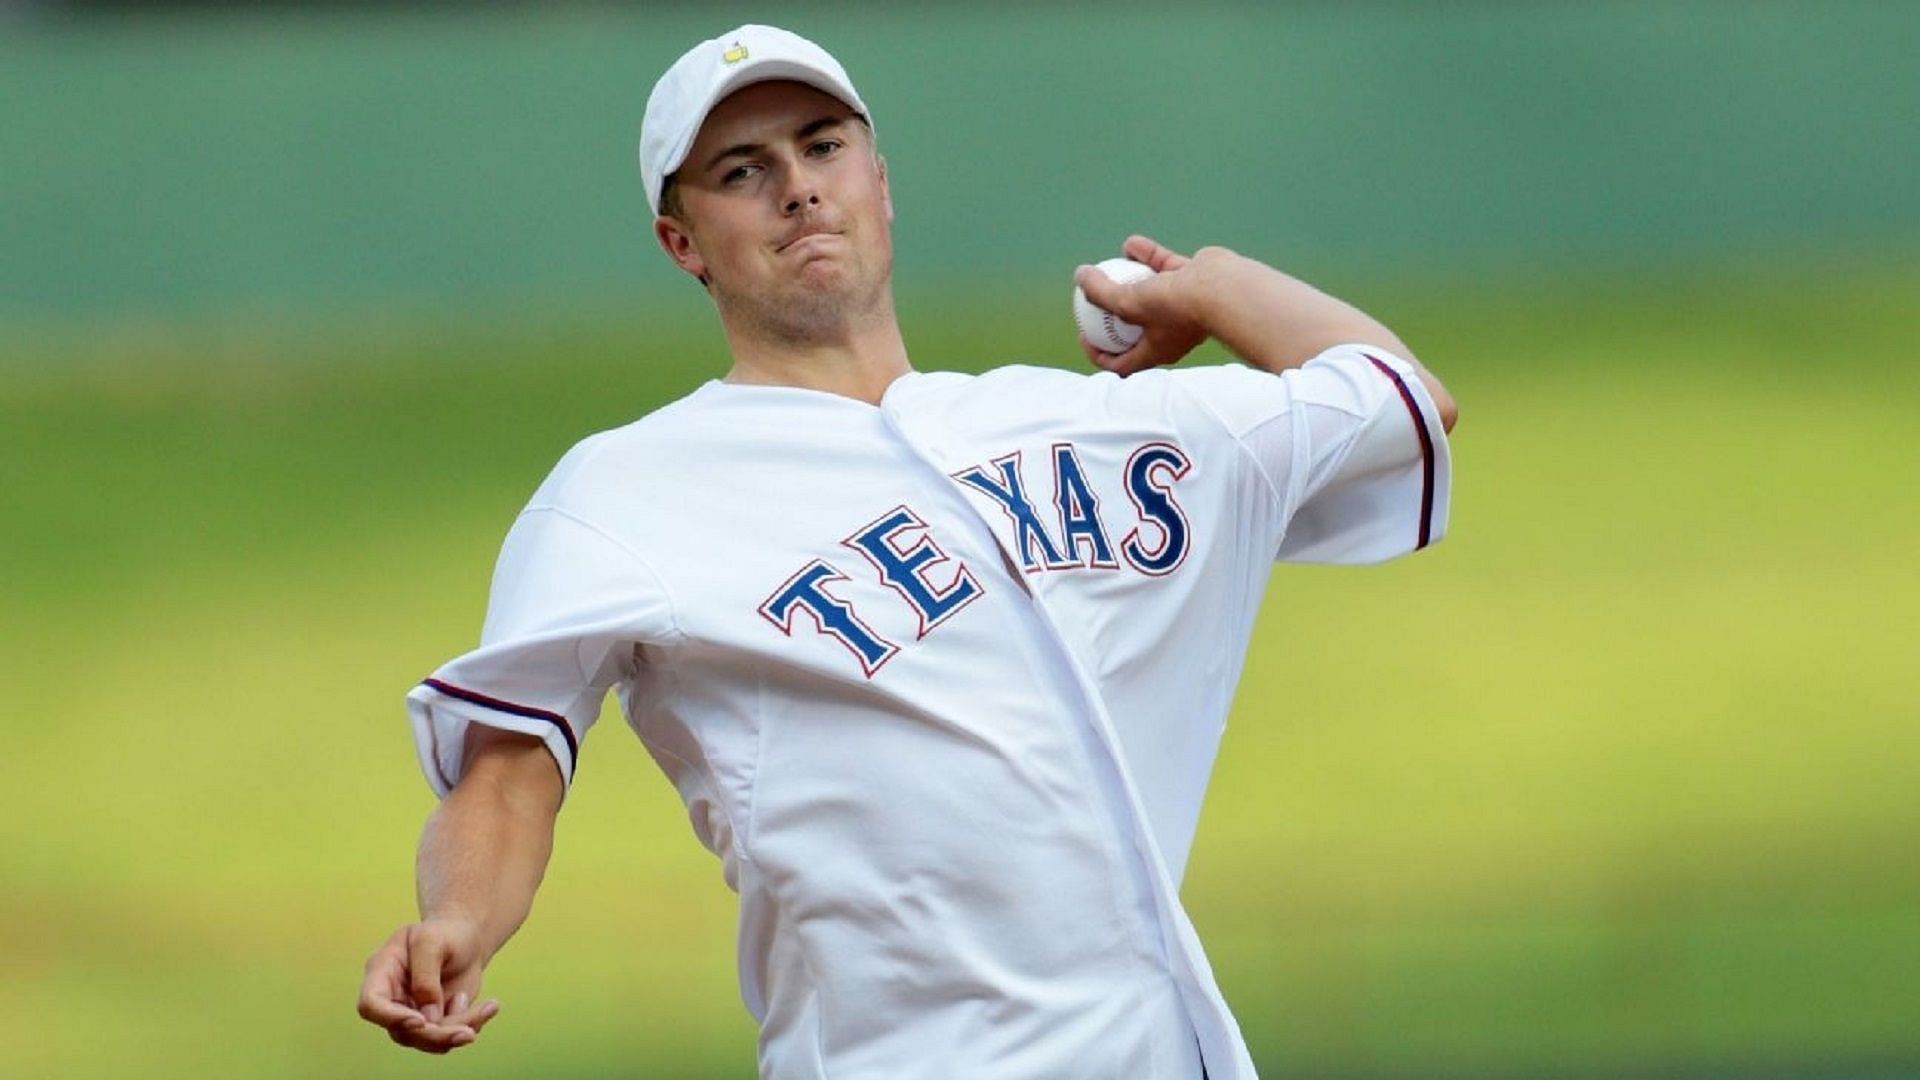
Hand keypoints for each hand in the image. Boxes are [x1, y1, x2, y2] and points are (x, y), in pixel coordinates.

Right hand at [357, 921, 500, 1053]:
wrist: (466, 937)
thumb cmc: (445, 932)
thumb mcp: (432, 941)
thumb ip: (426, 977)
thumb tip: (429, 1019)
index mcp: (382, 972)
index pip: (370, 1004)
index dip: (390, 1018)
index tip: (420, 1021)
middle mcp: (392, 998)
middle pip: (402, 1031)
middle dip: (437, 1035)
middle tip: (468, 1032)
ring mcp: (411, 1012)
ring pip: (427, 1039)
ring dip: (459, 1031)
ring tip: (490, 1007)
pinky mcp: (434, 1021)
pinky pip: (448, 1035)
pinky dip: (471, 1025)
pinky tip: (489, 1006)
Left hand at [1073, 235, 1234, 375]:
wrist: (1224, 289)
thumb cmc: (1176, 305)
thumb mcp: (1127, 302)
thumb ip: (1100, 292)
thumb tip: (1079, 277)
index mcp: (1157, 351)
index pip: (1123, 364)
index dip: (1099, 354)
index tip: (1084, 336)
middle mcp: (1171, 332)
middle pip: (1134, 329)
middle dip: (1112, 316)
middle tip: (1093, 300)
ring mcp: (1183, 306)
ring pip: (1149, 293)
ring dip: (1128, 279)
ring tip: (1109, 266)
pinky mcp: (1192, 281)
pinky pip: (1164, 267)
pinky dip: (1147, 256)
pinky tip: (1130, 244)